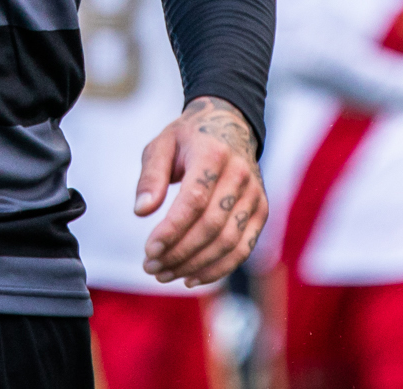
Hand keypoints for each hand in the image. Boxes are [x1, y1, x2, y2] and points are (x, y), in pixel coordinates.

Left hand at [135, 96, 267, 287]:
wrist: (229, 125)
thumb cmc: (188, 138)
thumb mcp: (161, 145)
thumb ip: (150, 176)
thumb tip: (141, 211)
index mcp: (212, 154)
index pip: (194, 200)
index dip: (172, 229)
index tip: (149, 250)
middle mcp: (240, 175)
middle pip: (212, 226)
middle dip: (179, 253)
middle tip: (150, 267)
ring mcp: (255, 194)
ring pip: (228, 242)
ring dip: (195, 265)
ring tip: (164, 274)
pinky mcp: (261, 211)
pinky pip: (243, 249)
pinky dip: (217, 268)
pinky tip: (191, 277)